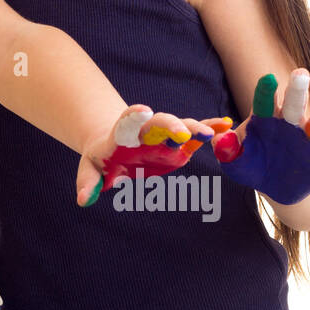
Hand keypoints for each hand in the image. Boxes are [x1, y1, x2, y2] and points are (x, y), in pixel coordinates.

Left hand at [77, 108, 226, 206]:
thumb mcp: (90, 168)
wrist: (115, 145)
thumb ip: (88, 181)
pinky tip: (226, 125)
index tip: (142, 110)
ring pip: (180, 128)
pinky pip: (195, 137)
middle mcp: (146, 133)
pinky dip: (210, 130)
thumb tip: (83, 200)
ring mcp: (164, 138)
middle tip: (183, 133)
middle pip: (158, 123)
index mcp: (122, 136)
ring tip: (212, 132)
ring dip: (195, 128)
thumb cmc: (101, 158)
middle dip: (170, 125)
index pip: (126, 123)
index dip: (133, 116)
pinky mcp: (179, 146)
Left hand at [212, 69, 309, 204]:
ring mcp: (306, 141)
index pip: (264, 101)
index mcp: (265, 119)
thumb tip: (222, 141)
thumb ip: (226, 151)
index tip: (269, 79)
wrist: (272, 184)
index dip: (266, 91)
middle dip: (296, 91)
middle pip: (293, 105)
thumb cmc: (249, 164)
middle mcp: (288, 125)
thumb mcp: (232, 161)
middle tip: (300, 73)